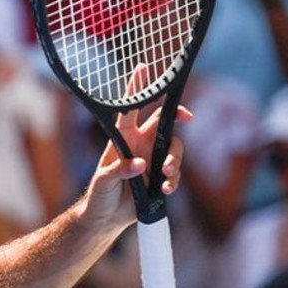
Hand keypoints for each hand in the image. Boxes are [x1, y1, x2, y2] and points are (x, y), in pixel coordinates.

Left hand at [83, 65, 190, 227]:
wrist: (105, 218)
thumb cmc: (99, 195)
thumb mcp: (103, 182)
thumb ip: (118, 171)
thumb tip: (139, 164)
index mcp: (122, 139)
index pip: (130, 109)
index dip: (137, 89)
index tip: (145, 69)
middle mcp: (140, 145)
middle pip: (164, 123)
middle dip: (178, 117)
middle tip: (188, 117)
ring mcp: (152, 160)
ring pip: (174, 149)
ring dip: (175, 161)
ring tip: (166, 176)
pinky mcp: (159, 178)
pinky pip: (175, 174)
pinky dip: (174, 181)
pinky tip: (165, 190)